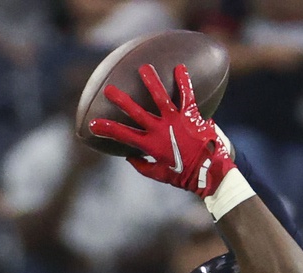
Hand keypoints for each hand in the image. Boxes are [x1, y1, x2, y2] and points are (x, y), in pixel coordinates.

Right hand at [86, 63, 236, 198]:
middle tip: (109, 89)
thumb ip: (142, 166)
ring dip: (151, 82)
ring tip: (144, 68)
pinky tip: (180, 67)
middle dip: (121, 100)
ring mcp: (176, 121)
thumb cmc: (185, 176)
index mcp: (151, 145)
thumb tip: (129, 157)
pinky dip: (184, 81)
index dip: (106, 129)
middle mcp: (161, 130)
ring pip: (160, 97)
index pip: (123, 135)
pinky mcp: (191, 116)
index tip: (92, 123)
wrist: (210, 173)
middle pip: (136, 112)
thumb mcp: (161, 175)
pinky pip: (187, 95)